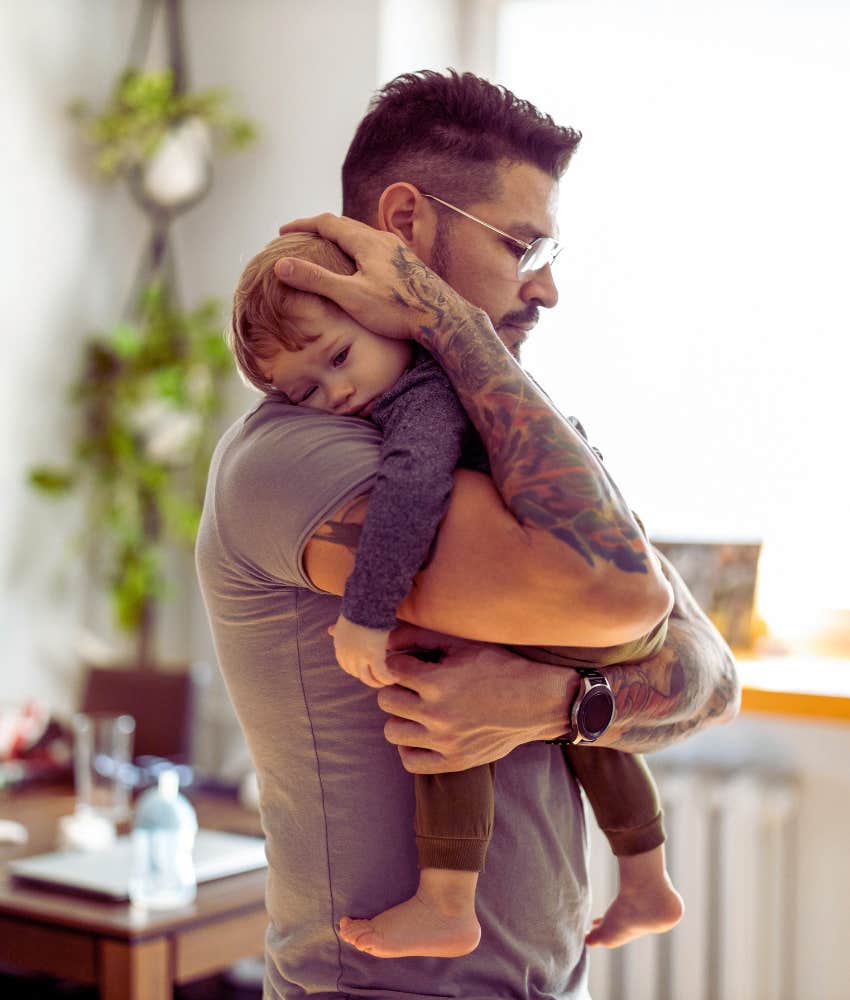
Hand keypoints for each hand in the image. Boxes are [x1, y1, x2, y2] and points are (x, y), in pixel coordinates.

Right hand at [274, 213, 481, 340]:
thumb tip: (281, 265)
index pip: (327, 222)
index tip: (282, 232)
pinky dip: (356, 249)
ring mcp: (397, 250)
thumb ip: (316, 279)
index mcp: (366, 241)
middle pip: (345, 225)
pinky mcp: (407, 264)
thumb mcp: (350, 296)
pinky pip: (375, 248)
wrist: (442, 319)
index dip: (302, 225)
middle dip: (319, 229)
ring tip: (324, 248)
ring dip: (339, 238)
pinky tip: (359, 265)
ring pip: (362, 236)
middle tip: (299, 236)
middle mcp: (383, 239)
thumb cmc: (396, 310)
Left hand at [331, 615, 392, 688]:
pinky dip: (388, 678)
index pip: (346, 666)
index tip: (367, 670)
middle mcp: (348, 654)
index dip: (357, 671)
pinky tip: (394, 677)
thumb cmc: (358, 609)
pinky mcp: (374, 656)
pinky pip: (381, 674)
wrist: (366, 603)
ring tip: (388, 680)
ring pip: (369, 678)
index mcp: (340, 647)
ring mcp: (360, 657)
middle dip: (368, 677)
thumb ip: (338, 629)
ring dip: (378, 682)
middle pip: (357, 674)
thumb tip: (329, 630)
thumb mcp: (344, 622)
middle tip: (379, 677)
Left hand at [376, 624, 577, 773]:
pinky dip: (410, 747)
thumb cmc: (501, 668)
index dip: (401, 662)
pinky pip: (410, 760)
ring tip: (417, 709)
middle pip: (386, 700)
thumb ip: (422, 638)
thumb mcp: (464, 646)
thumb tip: (389, 639)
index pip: (392, 669)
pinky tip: (422, 733)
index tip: (412, 663)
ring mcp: (445, 741)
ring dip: (401, 716)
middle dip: (396, 687)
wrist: (537, 702)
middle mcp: (437, 714)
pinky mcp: (454, 761)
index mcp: (437, 682)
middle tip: (413, 685)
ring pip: (393, 730)